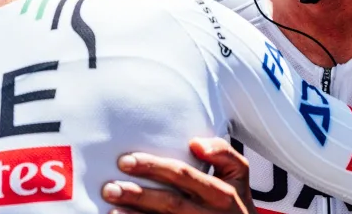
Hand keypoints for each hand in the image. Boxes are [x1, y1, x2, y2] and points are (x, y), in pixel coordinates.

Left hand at [102, 137, 255, 213]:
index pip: (184, 175)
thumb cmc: (236, 205)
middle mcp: (211, 213)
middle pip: (170, 202)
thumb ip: (223, 153)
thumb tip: (196, 144)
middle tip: (111, 185)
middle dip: (139, 193)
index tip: (128, 160)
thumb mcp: (240, 176)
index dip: (155, 167)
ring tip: (113, 205)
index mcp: (222, 192)